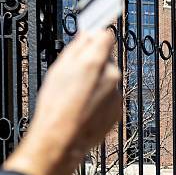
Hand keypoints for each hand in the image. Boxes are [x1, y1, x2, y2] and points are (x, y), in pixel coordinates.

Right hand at [3, 31, 120, 174]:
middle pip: (107, 59)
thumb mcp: (59, 69)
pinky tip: (85, 107)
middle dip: (95, 63)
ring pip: (108, 79)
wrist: (63, 138)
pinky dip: (100, 99)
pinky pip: (110, 97)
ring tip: (78, 96)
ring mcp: (117, 94)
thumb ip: (77, 48)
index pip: (107, 36)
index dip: (96, 38)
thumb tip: (87, 36)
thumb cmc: (56, 106)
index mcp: (96, 62)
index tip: (91, 39)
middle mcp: (112, 76)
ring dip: (97, 83)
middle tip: (75, 75)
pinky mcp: (118, 109)